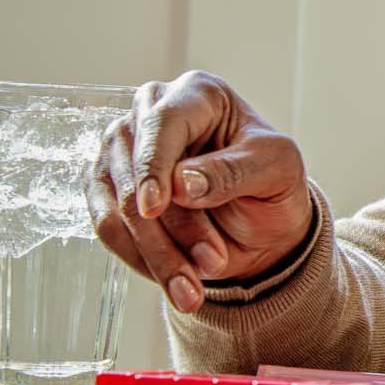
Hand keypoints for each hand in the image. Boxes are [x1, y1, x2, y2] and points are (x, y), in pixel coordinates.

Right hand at [87, 71, 314, 313]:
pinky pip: (110, 230)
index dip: (153, 167)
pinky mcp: (107, 190)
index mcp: (197, 95)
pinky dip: (141, 260)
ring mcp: (121, 152)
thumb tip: (180, 183)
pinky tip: (175, 281)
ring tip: (194, 290)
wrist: (263, 222)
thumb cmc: (272, 181)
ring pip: (119, 209)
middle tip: (212, 266)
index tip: (154, 208)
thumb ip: (233, 171)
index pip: (162, 123)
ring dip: (158, 255)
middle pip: (135, 174)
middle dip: (171, 231)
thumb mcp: (277, 169)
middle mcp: (149, 114)